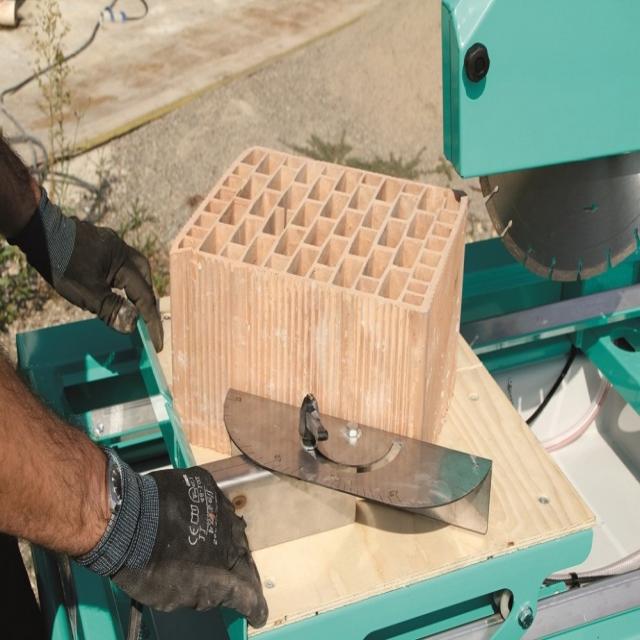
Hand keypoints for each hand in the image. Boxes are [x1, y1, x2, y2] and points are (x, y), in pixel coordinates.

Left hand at [9, 188, 162, 350]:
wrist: (38, 230)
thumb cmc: (62, 263)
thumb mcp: (86, 293)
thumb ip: (111, 309)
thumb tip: (132, 325)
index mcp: (125, 263)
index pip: (145, 296)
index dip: (151, 321)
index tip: (157, 342)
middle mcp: (123, 250)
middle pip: (145, 278)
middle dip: (148, 300)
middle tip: (148, 320)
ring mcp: (111, 243)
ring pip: (134, 268)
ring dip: (137, 287)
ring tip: (134, 303)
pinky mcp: (99, 241)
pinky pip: (120, 262)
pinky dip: (123, 277)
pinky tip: (113, 284)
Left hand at [76, 452, 267, 627]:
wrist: (128, 520)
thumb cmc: (150, 565)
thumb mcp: (180, 595)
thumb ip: (214, 595)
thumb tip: (244, 601)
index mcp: (227, 563)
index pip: (248, 586)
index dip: (253, 601)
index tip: (257, 613)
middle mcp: (232, 532)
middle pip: (241, 551)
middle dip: (238, 564)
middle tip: (228, 571)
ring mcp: (220, 504)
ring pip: (229, 522)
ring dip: (225, 534)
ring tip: (213, 541)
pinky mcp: (205, 483)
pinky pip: (214, 500)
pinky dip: (210, 511)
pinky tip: (198, 516)